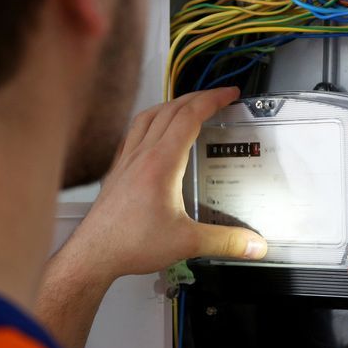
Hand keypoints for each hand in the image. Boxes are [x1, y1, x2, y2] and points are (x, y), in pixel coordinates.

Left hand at [67, 87, 267, 282]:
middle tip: (216, 96)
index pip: (189, 117)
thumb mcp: (187, 242)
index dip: (212, 100)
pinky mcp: (116, 171)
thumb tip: (254, 244)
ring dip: (170, 105)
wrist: (93, 253)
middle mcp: (141, 155)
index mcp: (161, 163)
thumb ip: (225, 241)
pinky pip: (132, 134)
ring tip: (187, 105)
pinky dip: (147, 123)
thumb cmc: (128, 243)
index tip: (229, 94)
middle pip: (170, 110)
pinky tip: (151, 133)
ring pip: (148, 117)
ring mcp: (126, 161)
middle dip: (197, 97)